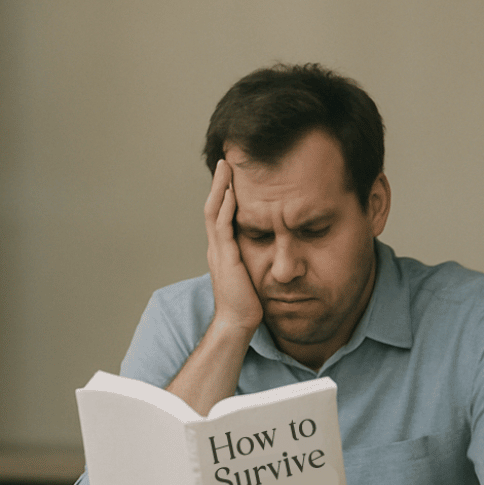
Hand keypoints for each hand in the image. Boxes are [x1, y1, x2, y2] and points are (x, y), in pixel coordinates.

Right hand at [203, 159, 262, 335]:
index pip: (219, 215)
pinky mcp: (225, 257)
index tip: (231, 176)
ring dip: (220, 188)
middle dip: (219, 184)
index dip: (224, 195)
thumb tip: (270, 248)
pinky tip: (231, 192)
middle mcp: (217, 247)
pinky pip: (222, 226)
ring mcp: (218, 251)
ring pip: (214, 211)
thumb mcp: (252, 274)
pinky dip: (225, 206)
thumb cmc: (248, 303)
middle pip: (213, 207)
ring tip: (225, 167)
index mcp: (222, 250)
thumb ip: (254, 258)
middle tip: (225, 162)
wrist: (237, 322)